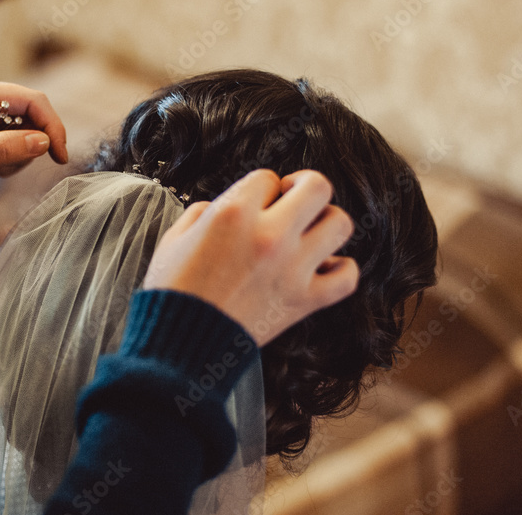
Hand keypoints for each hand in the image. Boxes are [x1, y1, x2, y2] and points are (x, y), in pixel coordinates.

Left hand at [0, 76, 67, 223]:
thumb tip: (43, 141)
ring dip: (20, 157)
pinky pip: (24, 144)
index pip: (32, 100)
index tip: (59, 154)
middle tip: (8, 168)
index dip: (52, 125)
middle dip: (31, 145)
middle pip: (36, 114)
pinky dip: (14, 162)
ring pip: (33, 132)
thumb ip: (4, 149)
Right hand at [143, 169, 358, 345]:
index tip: (254, 205)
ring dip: (326, 224)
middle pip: (317, 187)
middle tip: (292, 201)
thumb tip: (223, 205)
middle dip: (304, 188)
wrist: (181, 344)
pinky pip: (347, 276)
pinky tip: (324, 267)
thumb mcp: (174, 237)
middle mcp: (269, 235)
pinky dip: (341, 269)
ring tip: (309, 234)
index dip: (261, 189)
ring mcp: (292, 268)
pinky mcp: (304, 301)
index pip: (268, 178)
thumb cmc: (174, 290)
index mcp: (233, 213)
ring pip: (340, 224)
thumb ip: (203, 212)